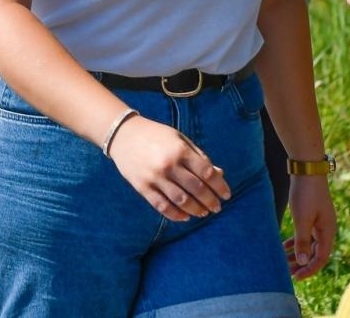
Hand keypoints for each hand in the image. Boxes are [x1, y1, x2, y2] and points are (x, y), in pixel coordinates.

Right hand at [107, 115, 229, 220]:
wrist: (123, 134)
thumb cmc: (156, 135)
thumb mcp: (180, 139)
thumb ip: (199, 156)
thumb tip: (219, 174)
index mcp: (180, 151)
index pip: (207, 173)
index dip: (220, 186)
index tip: (226, 195)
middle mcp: (169, 165)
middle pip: (196, 189)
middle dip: (210, 201)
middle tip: (217, 207)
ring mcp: (155, 177)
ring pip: (181, 201)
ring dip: (196, 210)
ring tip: (203, 213)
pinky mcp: (142, 187)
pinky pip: (162, 206)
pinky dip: (176, 215)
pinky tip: (185, 217)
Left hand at [284, 174, 335, 277]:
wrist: (307, 169)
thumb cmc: (306, 194)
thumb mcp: (302, 219)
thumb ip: (302, 241)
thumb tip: (302, 262)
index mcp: (328, 231)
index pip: (321, 258)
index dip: (309, 269)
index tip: (295, 277)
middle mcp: (326, 228)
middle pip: (315, 253)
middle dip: (302, 264)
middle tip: (287, 272)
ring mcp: (320, 222)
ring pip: (309, 244)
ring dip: (298, 254)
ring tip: (283, 262)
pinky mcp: (312, 215)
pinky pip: (306, 234)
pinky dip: (296, 241)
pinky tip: (284, 246)